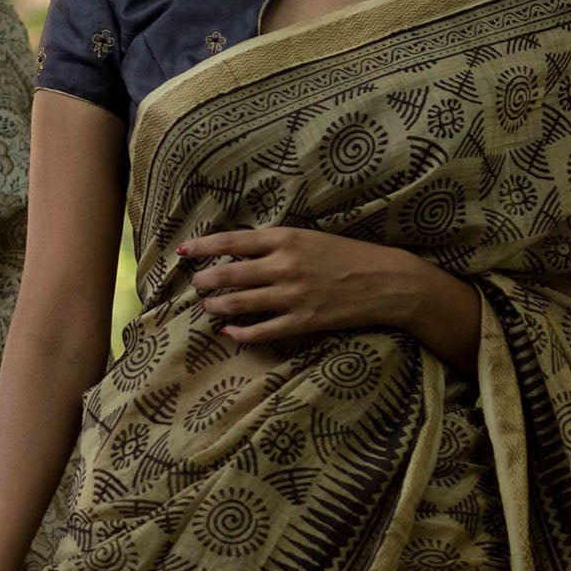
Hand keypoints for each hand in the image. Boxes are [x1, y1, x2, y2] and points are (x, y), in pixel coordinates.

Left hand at [179, 225, 474, 359]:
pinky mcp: (303, 321)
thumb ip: (277, 244)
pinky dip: (240, 333)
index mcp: (285, 239)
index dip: (203, 247)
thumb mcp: (311, 238)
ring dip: (217, 306)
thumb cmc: (350, 255)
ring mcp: (292, 295)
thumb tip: (242, 252)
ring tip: (208, 306)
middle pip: (228, 274)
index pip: (232, 242)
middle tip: (195, 285)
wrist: (387, 281)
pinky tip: (230, 332)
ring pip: (239, 303)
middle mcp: (284, 265)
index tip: (183, 251)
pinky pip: (261, 331)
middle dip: (205, 281)